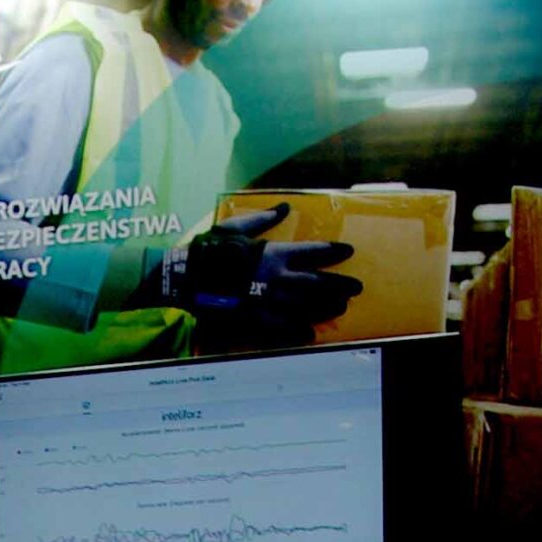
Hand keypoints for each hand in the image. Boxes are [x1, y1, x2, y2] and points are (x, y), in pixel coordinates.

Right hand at [159, 203, 360, 340]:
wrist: (185, 279)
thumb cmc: (210, 250)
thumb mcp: (237, 226)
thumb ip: (264, 219)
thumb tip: (285, 207)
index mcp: (275, 253)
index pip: (314, 252)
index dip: (333, 252)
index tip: (348, 252)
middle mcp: (278, 279)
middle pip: (318, 283)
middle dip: (339, 285)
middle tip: (357, 288)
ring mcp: (268, 302)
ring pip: (306, 307)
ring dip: (326, 307)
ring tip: (340, 307)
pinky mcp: (255, 321)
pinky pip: (282, 328)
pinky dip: (298, 332)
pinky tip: (310, 334)